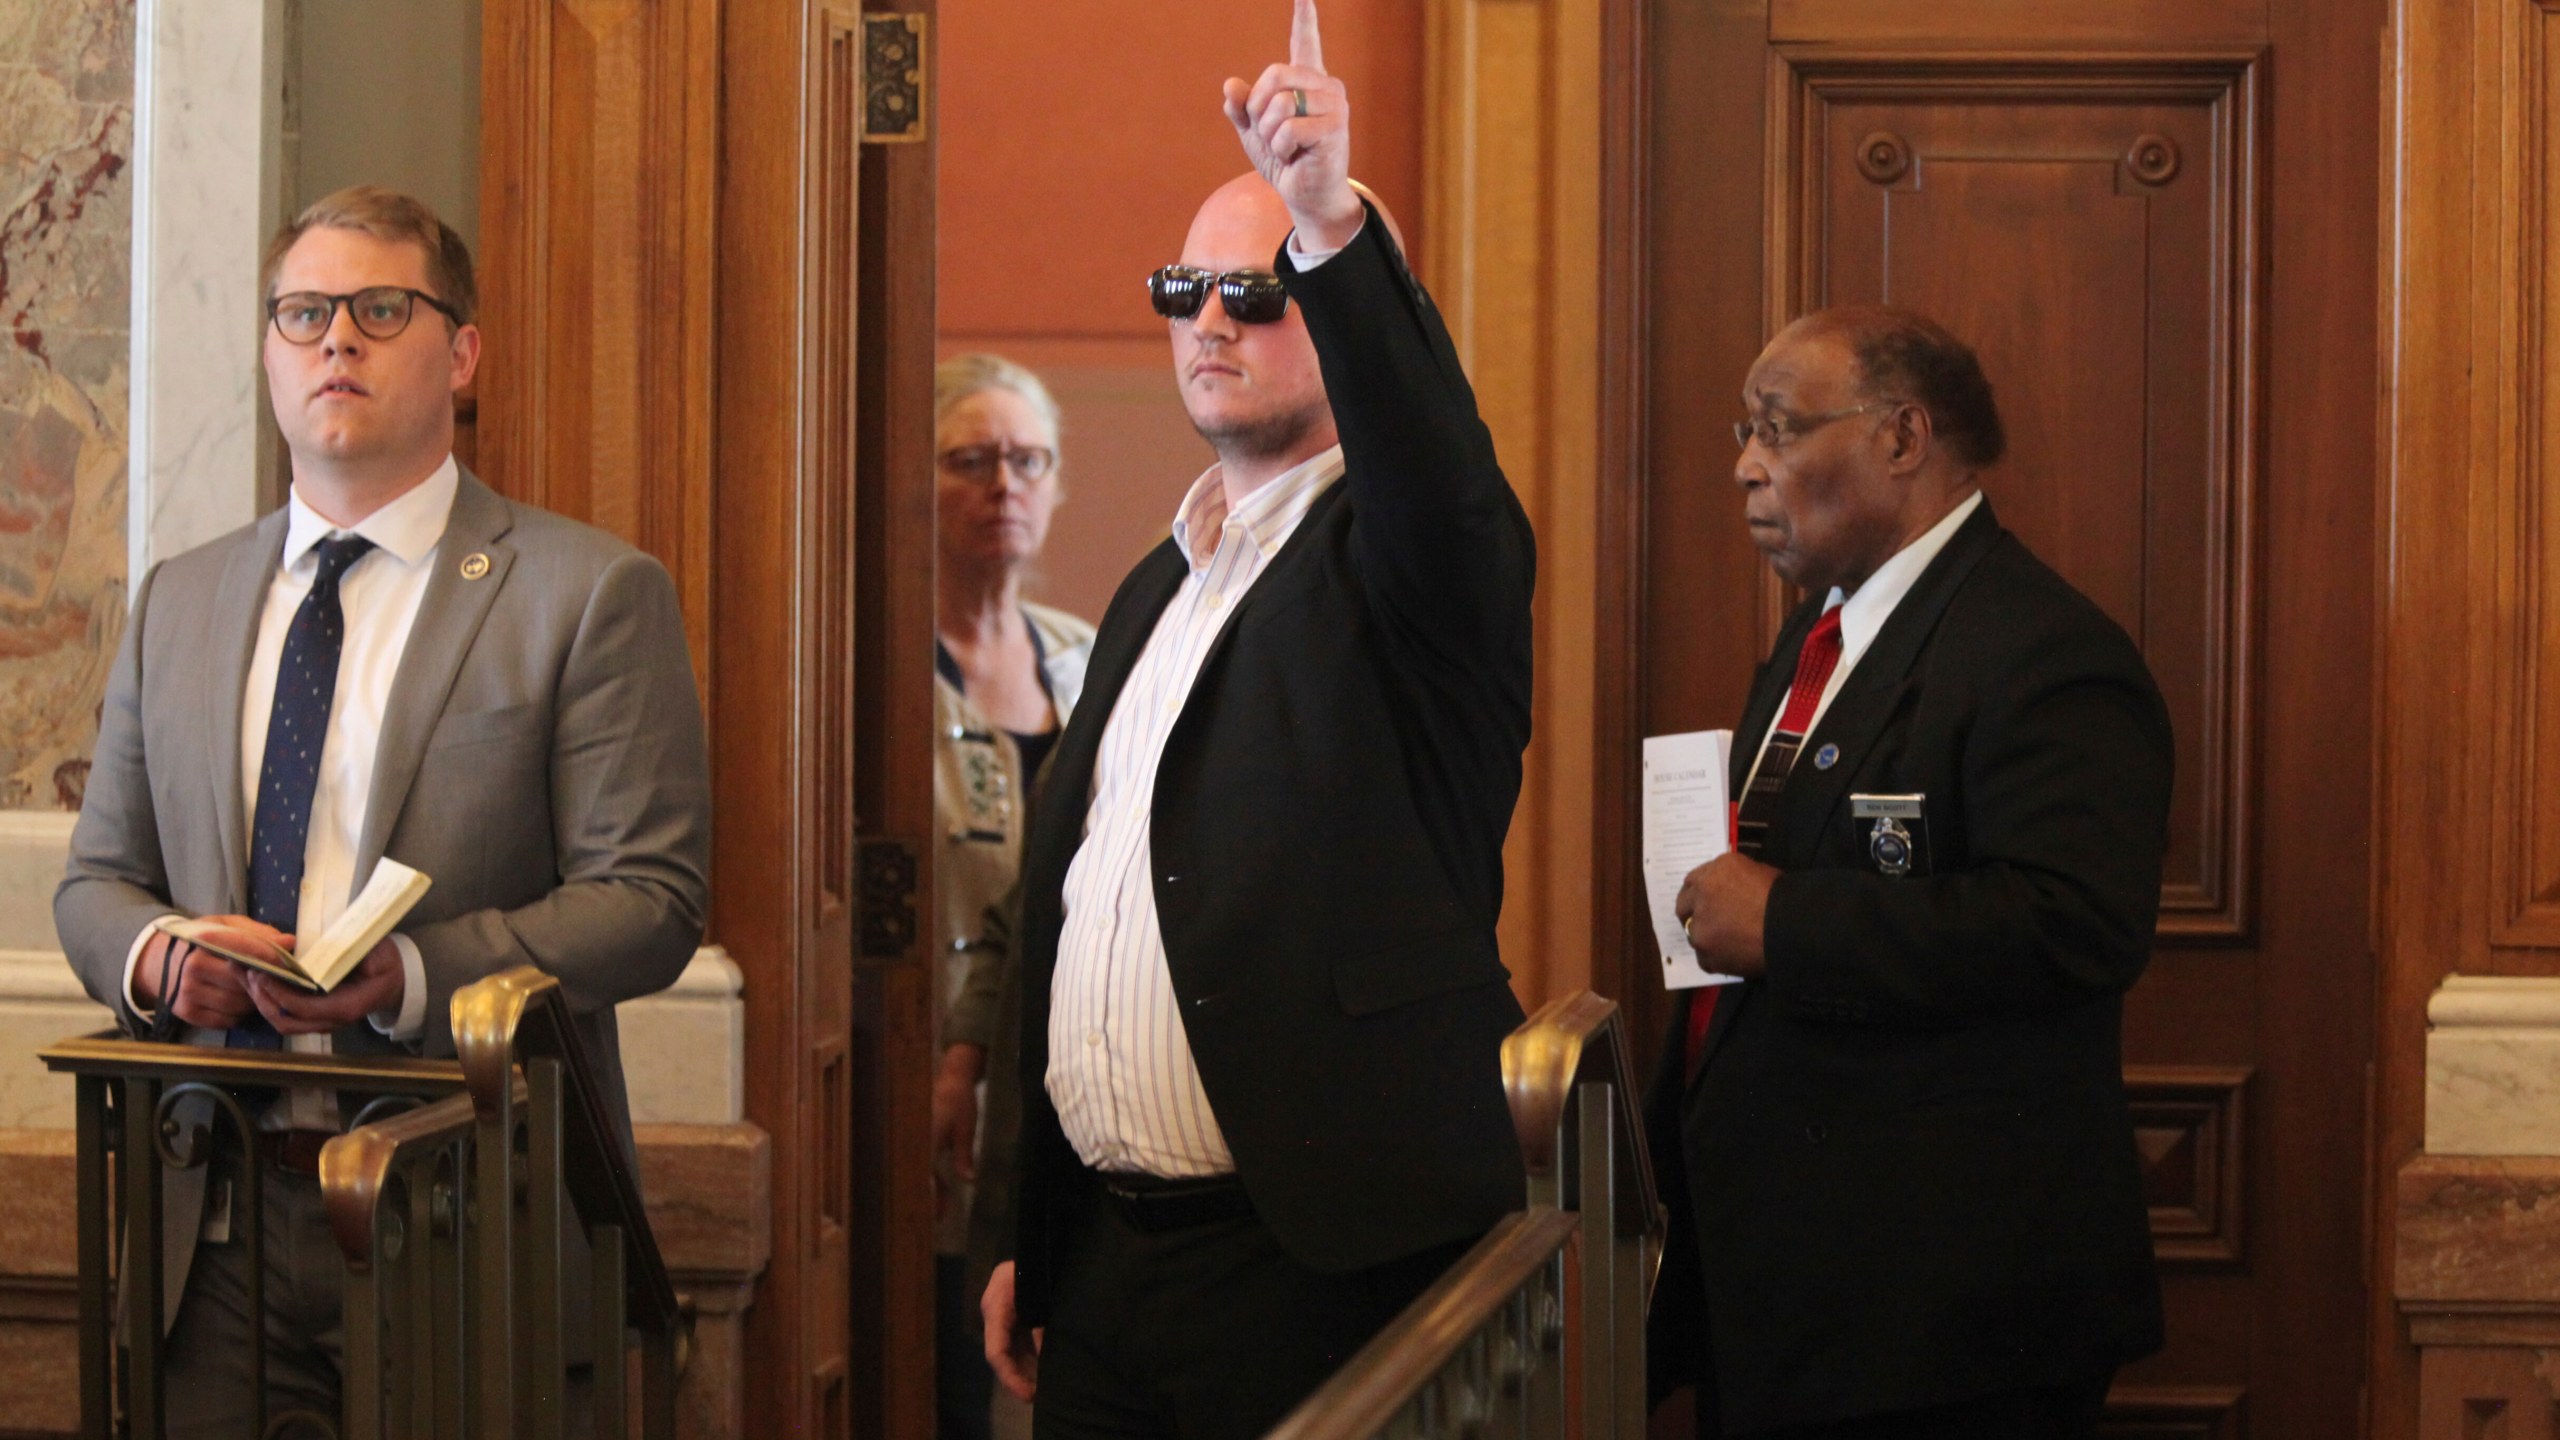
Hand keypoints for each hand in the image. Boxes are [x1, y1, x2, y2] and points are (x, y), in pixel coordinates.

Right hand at [135, 916, 281, 1028]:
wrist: (160, 960)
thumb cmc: (203, 941)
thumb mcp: (226, 926)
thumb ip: (258, 933)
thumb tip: (289, 941)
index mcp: (205, 940)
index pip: (246, 951)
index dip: (271, 958)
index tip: (288, 963)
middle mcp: (194, 966)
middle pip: (244, 983)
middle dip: (262, 983)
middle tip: (273, 981)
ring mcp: (188, 991)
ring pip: (238, 1004)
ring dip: (252, 1001)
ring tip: (253, 990)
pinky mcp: (186, 1012)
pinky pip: (226, 1020)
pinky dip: (238, 1014)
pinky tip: (237, 1002)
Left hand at [244, 937, 405, 1034]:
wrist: (393, 982)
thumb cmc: (386, 965)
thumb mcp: (382, 955)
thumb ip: (367, 956)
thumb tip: (350, 955)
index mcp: (346, 1007)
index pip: (304, 1008)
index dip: (281, 993)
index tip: (264, 973)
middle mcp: (330, 1020)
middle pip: (286, 1021)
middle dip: (263, 999)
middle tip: (249, 972)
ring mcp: (320, 1020)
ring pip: (281, 1020)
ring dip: (259, 1000)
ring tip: (244, 974)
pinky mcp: (311, 1015)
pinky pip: (283, 1013)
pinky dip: (266, 998)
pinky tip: (253, 979)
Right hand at [931, 1044, 985, 1219]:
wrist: (951, 1079)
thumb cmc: (960, 1102)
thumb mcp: (966, 1129)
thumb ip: (964, 1156)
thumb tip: (968, 1181)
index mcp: (924, 1138)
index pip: (923, 1173)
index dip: (927, 1195)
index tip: (931, 1214)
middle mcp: (914, 1141)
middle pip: (916, 1177)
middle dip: (924, 1200)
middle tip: (934, 1221)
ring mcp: (913, 1141)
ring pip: (917, 1173)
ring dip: (927, 1192)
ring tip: (938, 1214)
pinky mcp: (917, 1141)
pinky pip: (920, 1165)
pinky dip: (928, 1180)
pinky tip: (937, 1193)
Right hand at [982, 1261, 1042, 1401]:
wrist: (1041, 1240)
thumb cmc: (1038, 1264)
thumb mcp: (1040, 1295)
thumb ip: (1041, 1327)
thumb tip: (1044, 1357)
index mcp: (996, 1305)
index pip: (996, 1351)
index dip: (1010, 1377)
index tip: (1028, 1395)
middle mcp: (994, 1311)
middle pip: (1001, 1354)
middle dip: (1018, 1378)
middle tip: (1037, 1398)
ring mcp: (1001, 1312)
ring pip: (1009, 1349)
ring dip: (1024, 1369)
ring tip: (1042, 1388)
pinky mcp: (1012, 1311)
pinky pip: (1017, 1339)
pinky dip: (1029, 1355)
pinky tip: (1044, 1368)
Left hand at [1221, 0, 1363, 250]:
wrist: (1305, 196)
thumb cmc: (1285, 161)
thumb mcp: (1254, 132)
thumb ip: (1241, 108)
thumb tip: (1230, 85)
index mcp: (1306, 82)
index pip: (1305, 42)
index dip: (1304, 17)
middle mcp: (1325, 86)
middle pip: (1274, 76)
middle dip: (1259, 109)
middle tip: (1271, 134)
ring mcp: (1334, 105)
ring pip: (1280, 103)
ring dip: (1271, 133)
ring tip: (1287, 148)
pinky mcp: (1334, 127)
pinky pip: (1289, 128)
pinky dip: (1282, 147)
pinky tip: (1297, 156)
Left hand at [1674, 854, 1778, 978]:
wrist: (1792, 928)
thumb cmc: (1785, 897)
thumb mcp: (1758, 872)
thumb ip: (1734, 880)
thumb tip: (1729, 889)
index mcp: (1714, 872)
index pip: (1692, 882)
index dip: (1698, 893)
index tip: (1703, 901)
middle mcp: (1700, 897)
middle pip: (1684, 907)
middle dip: (1693, 914)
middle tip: (1709, 922)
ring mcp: (1700, 928)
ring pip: (1694, 934)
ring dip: (1706, 937)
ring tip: (1727, 942)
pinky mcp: (1706, 954)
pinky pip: (1704, 959)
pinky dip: (1715, 959)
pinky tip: (1732, 957)